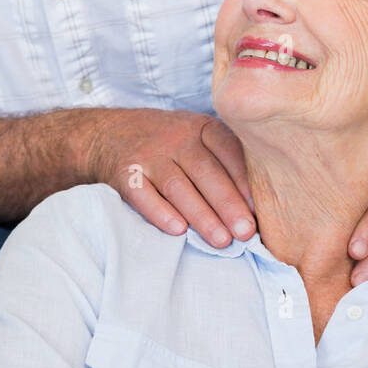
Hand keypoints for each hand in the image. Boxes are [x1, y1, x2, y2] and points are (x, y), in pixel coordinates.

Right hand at [85, 107, 254, 245]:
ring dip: (201, 215)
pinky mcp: (125, 173)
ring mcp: (148, 154)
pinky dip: (160, 212)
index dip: (243, 180)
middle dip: (227, 204)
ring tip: (221, 240)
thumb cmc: (168, 143)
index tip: (257, 210)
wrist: (110, 133)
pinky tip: (178, 230)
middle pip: (204, 171)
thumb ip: (223, 162)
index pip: (226, 149)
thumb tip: (254, 209)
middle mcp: (175, 137)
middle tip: (245, 232)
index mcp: (200, 127)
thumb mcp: (197, 136)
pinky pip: (143, 195)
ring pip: (177, 186)